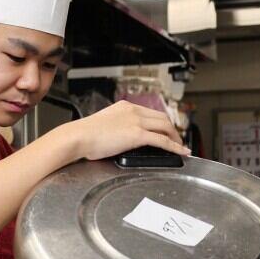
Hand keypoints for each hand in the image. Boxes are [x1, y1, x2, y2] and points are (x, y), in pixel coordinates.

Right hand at [59, 100, 189, 160]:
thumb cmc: (84, 135)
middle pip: (162, 117)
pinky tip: (181, 152)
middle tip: (176, 139)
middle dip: (172, 129)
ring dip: (175, 137)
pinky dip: (175, 146)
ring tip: (179, 147)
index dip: (161, 122)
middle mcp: (133, 111)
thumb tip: (119, 136)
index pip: (149, 112)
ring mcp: (136, 121)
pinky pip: (162, 140)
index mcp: (124, 106)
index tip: (165, 130)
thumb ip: (115, 126)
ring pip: (165, 126)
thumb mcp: (103, 124)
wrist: (78, 136)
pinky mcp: (137, 135)